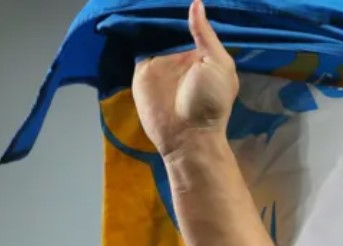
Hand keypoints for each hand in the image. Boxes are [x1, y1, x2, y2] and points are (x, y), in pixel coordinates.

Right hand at [131, 0, 237, 157]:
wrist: (187, 134)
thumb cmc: (211, 102)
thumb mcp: (219, 65)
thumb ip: (205, 35)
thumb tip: (196, 3)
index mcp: (201, 51)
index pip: (190, 23)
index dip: (182, 9)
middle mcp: (180, 53)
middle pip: (168, 25)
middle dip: (159, 10)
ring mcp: (160, 61)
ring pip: (150, 32)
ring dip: (144, 18)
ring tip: (135, 0)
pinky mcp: (142, 69)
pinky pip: (134, 46)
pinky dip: (129, 32)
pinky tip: (123, 14)